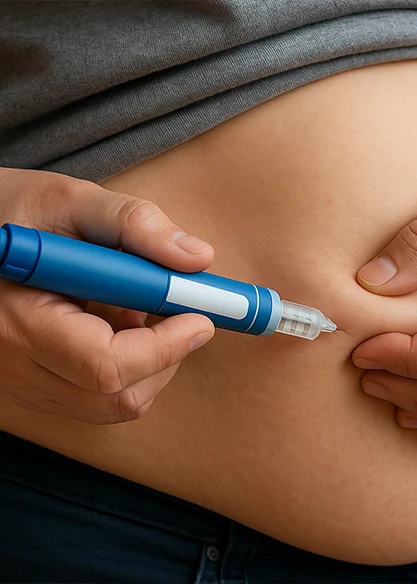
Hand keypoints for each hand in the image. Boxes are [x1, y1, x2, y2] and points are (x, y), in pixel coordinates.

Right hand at [0, 168, 215, 423]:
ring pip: (111, 406)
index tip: (201, 317)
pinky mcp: (33, 388)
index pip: (104, 364)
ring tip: (137, 312)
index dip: (164, 346)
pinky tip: (118, 326)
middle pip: (114, 396)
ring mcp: (20, 382)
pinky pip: (95, 401)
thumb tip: (197, 258)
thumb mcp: (73, 202)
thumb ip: (135, 224)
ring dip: (150, 366)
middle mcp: (13, 364)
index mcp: (19, 320)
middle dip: (165, 357)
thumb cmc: (18, 213)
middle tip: (180, 313)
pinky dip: (128, 371)